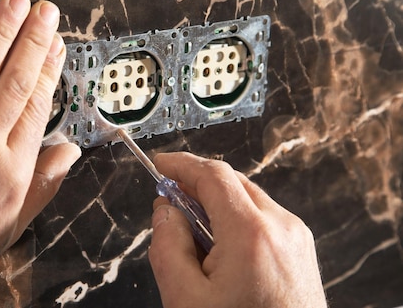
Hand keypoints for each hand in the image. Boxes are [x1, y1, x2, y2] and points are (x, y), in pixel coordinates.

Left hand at [0, 0, 80, 306]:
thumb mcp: (9, 225)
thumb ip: (43, 184)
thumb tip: (69, 150)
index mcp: (11, 171)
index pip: (37, 107)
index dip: (50, 70)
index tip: (58, 44)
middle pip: (14, 81)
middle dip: (33, 40)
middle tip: (46, 8)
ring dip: (0, 31)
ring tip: (16, 1)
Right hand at [148, 153, 326, 307]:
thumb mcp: (185, 299)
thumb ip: (168, 246)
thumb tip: (165, 212)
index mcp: (251, 234)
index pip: (212, 175)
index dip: (181, 164)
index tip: (160, 164)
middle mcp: (281, 228)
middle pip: (231, 181)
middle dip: (196, 184)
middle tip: (169, 200)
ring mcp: (295, 239)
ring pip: (247, 198)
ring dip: (215, 203)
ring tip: (193, 236)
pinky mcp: (299, 250)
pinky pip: (262, 217)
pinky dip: (235, 219)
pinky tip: (218, 249)